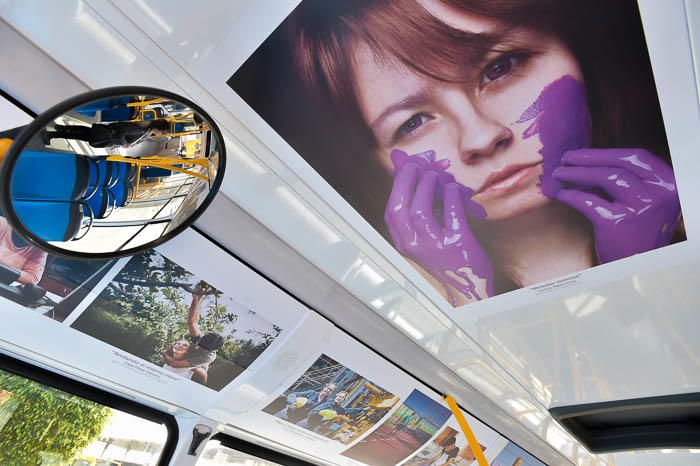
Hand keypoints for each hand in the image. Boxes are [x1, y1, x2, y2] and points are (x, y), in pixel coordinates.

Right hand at [385, 150, 493, 302]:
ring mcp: (434, 247)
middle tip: (417, 166)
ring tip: (435, 176)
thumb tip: (414, 180)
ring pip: (421, 211)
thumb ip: (417, 215)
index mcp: (404, 243)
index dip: (397, 187)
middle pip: (400, 208)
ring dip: (426, 187)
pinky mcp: (458, 245)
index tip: (404, 169)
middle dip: (406, 181)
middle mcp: (414, 246)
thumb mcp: (424, 240)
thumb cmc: (447, 258)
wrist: (470, 286)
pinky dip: (451, 197)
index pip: (391, 211)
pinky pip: (451, 214)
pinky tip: (453, 189)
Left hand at [553, 148, 680, 262]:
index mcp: (669, 184)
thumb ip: (631, 180)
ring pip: (606, 178)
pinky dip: (572, 196)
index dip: (606, 153)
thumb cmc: (639, 231)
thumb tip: (591, 160)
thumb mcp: (647, 200)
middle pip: (620, 165)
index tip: (583, 153)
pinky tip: (562, 195)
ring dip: (577, 173)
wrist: (639, 266)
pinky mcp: (618, 223)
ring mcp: (640, 208)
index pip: (637, 158)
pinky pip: (589, 201)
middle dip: (588, 158)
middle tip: (565, 158)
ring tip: (559, 174)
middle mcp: (660, 194)